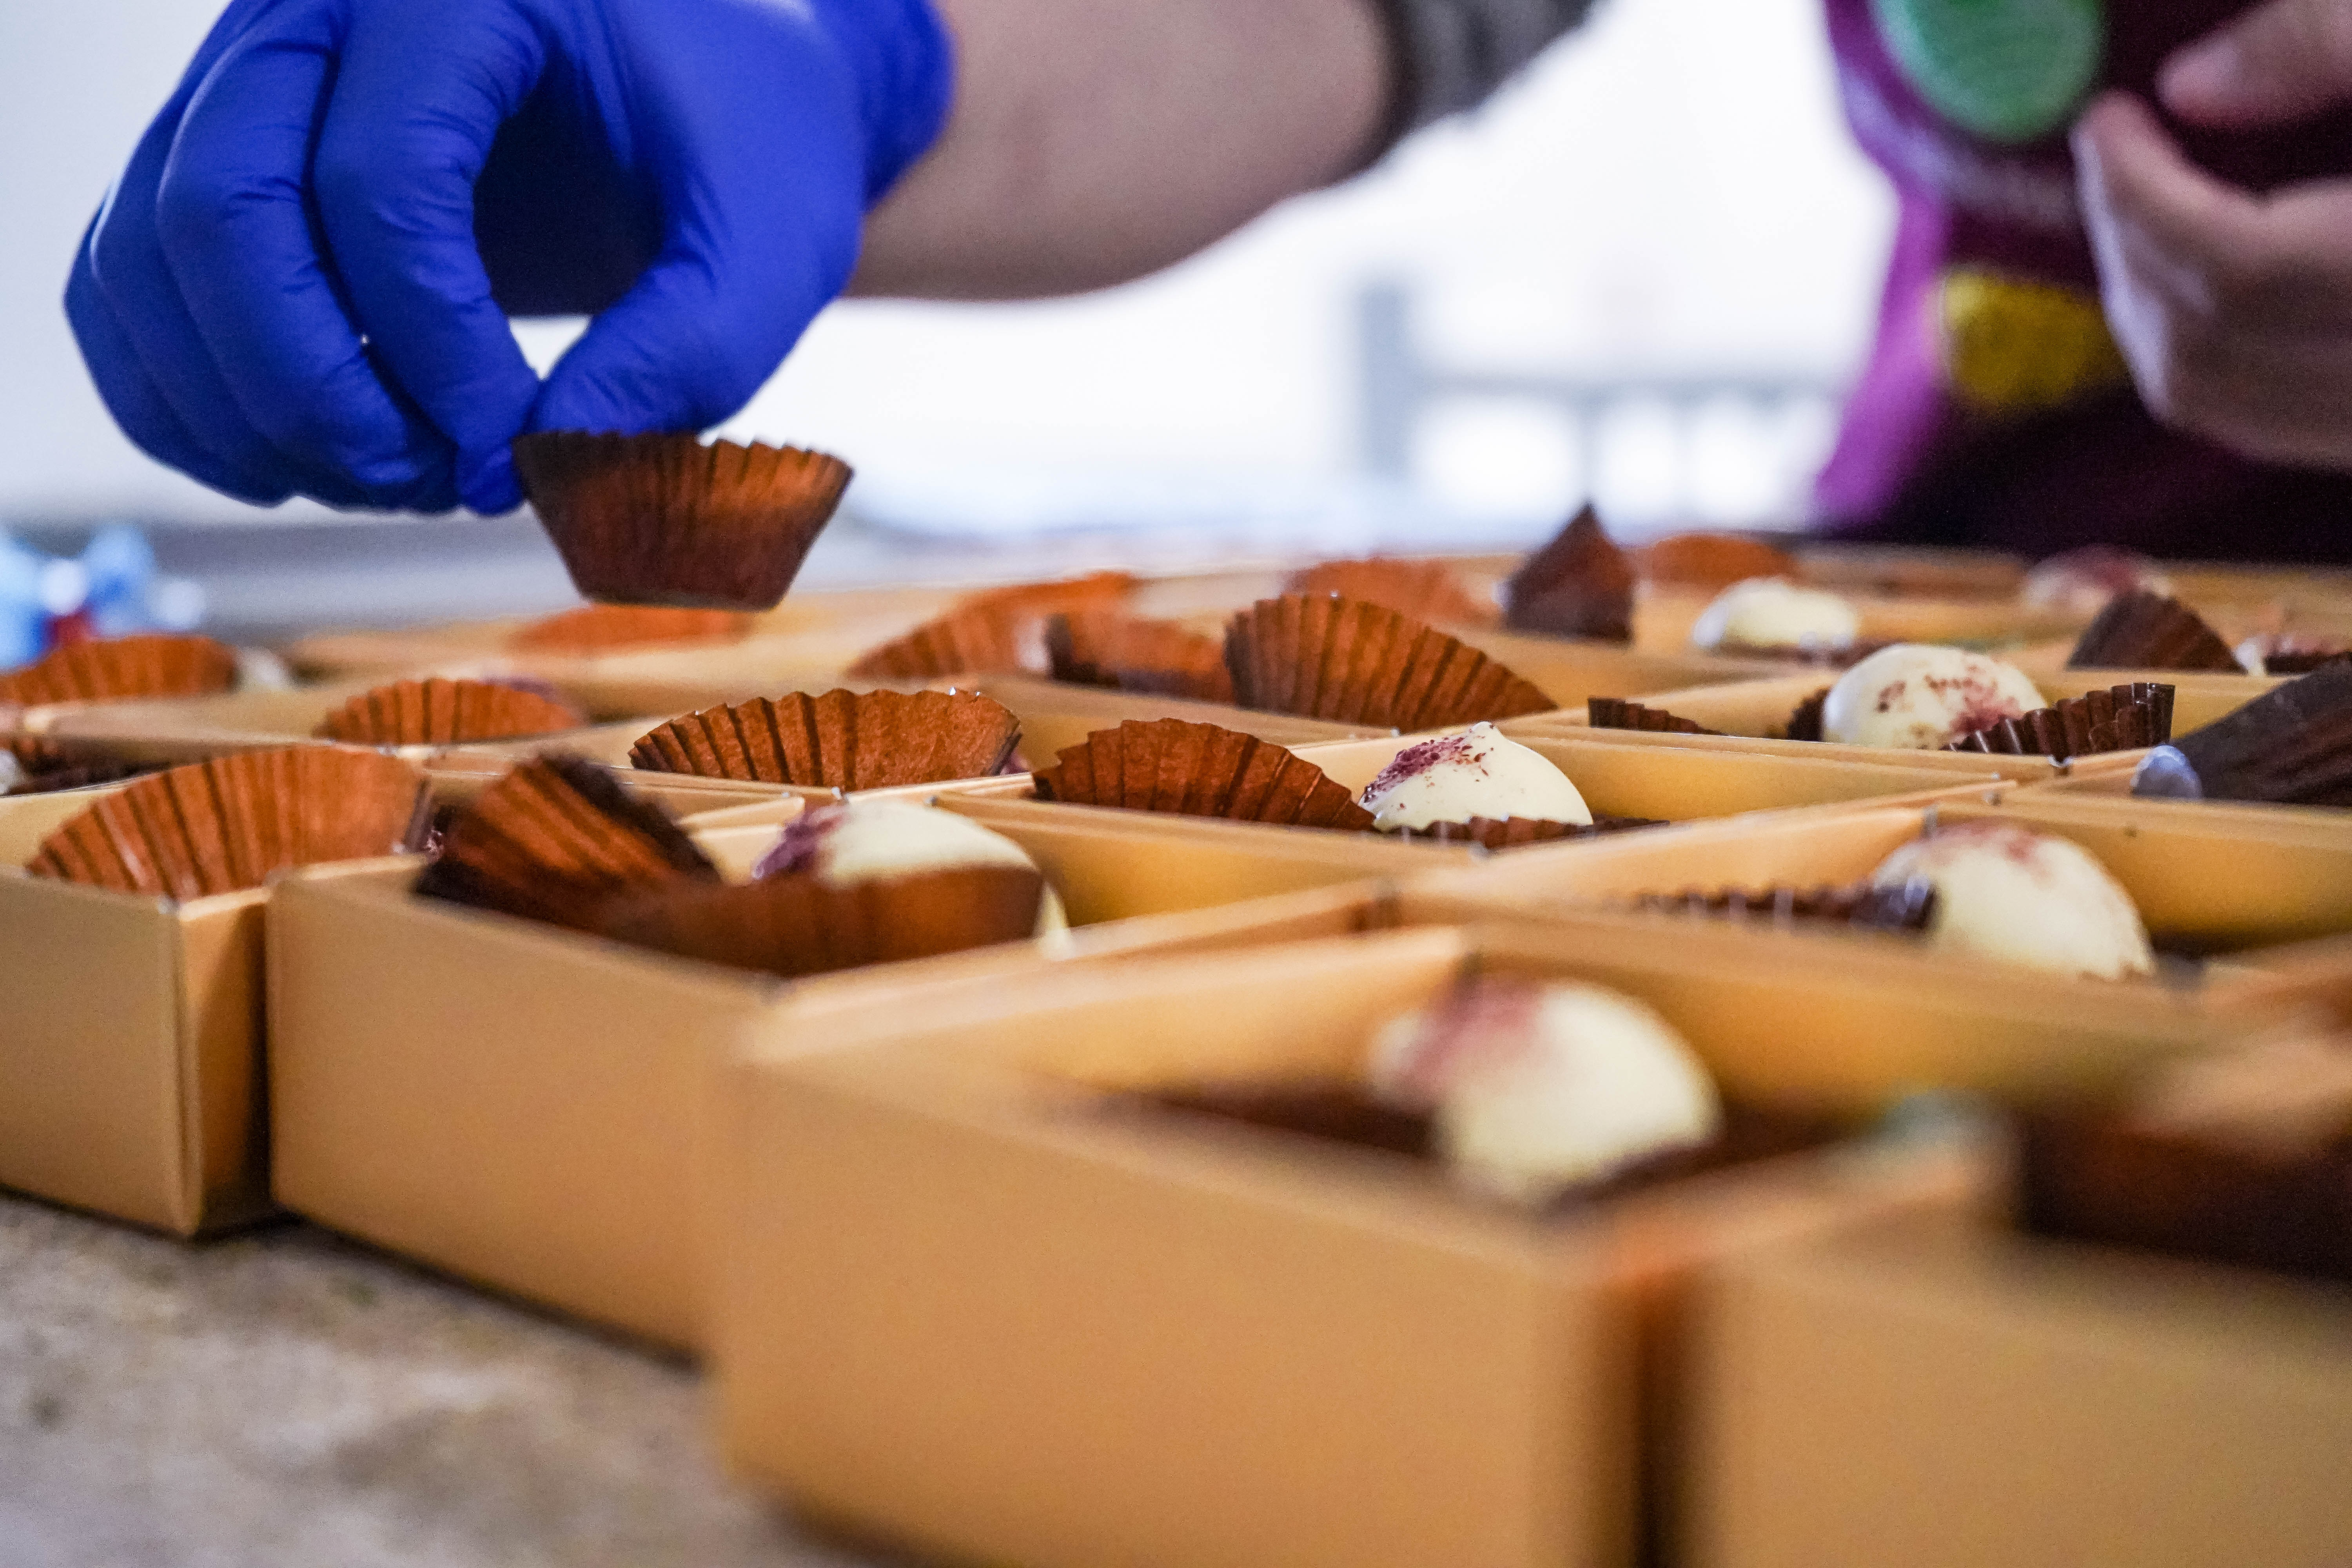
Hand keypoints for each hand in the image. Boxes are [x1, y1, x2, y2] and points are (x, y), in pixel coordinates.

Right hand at [66, 0, 951, 513]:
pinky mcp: (209, 154)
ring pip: (149, 258)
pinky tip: (319, 464)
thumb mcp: (768, 244)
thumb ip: (690, 356)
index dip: (440, 357)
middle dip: (319, 393)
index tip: (522, 457)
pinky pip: (126, 286)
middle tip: (445, 483)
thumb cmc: (744, 145)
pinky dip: (194, 405)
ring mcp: (240, 75)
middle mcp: (314, 5)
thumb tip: (554, 477)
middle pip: (221, 213)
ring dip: (254, 413)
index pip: (382, 183)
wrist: (705, 91)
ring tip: (403, 475)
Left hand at [2073, 0, 2351, 470]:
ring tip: (2141, 215)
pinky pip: (2268, 426)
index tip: (2104, 118)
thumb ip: (2323, 46)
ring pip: (2218, 401)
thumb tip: (2187, 86)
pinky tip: (2198, 283)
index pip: (2231, 263)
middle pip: (2204, 343)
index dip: (2139, 192)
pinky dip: (2205, 360)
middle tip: (2116, 162)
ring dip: (2150, 311)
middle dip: (2132, 248)